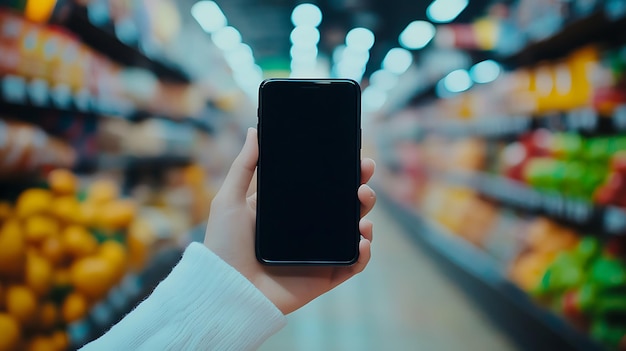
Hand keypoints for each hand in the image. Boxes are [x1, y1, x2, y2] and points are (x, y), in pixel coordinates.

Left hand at [204, 128, 375, 313]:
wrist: (226, 289)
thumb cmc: (223, 246)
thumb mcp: (229, 199)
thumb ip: (244, 166)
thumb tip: (254, 130)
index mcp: (288, 210)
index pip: (320, 187)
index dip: (340, 171)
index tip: (352, 154)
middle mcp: (307, 229)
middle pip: (343, 206)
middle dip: (360, 187)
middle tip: (364, 173)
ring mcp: (318, 253)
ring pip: (353, 231)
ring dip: (365, 215)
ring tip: (363, 203)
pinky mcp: (324, 276)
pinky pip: (352, 264)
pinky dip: (363, 253)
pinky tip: (362, 240)